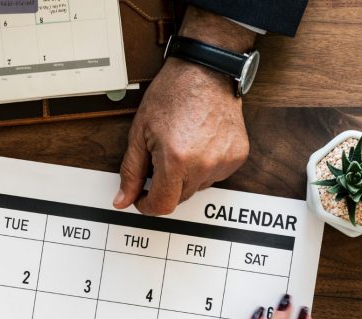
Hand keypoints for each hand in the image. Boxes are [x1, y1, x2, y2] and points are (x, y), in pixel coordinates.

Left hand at [114, 8, 255, 215]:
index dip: (147, 205)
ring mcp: (224, 161)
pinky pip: (216, 175)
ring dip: (186, 176)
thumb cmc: (173, 93)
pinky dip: (205, 166)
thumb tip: (123, 199)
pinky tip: (199, 144)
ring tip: (182, 146)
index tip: (142, 197)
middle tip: (160, 158)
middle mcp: (204, 164)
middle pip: (180, 198)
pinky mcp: (238, 156)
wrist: (206, 70)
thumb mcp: (140, 132)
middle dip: (165, 185)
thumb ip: (131, 170)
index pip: (162, 205)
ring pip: (198, 187)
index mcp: (176, 159)